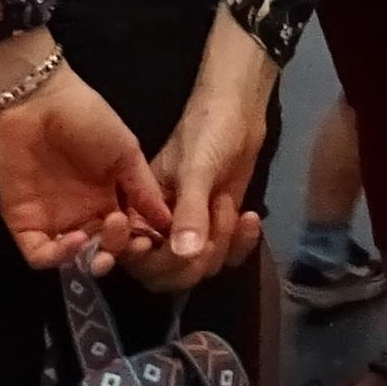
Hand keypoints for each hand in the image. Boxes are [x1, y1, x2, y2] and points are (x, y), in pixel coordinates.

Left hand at [0, 51, 171, 271]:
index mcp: (109, 197)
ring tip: (102, 241)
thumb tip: (169, 223)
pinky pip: (40, 253)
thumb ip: (144, 190)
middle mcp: (83, 213)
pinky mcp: (23, 222)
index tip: (153, 241)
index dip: (140, 242)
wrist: (37, 100)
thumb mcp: (126, 152)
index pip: (128, 233)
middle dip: (118, 252)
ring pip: (74, 259)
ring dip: (92, 259)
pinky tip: (75, 238)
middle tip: (128, 241)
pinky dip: (59, 256)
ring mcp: (53, 219)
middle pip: (103, 250)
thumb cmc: (87, 117)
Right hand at [125, 9, 273, 293]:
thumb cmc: (207, 130)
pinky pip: (227, 255)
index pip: (136, 258)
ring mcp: (189, 230)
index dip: (155, 263)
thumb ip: (189, 212)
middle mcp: (158, 227)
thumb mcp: (196, 170)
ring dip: (222, 242)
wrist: (240, 111)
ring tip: (228, 203)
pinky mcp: (217, 228)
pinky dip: (242, 242)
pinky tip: (250, 217)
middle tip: (214, 223)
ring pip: (200, 268)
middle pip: (166, 274)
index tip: (181, 250)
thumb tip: (184, 255)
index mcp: (138, 211)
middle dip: (195, 259)